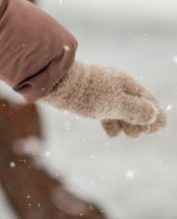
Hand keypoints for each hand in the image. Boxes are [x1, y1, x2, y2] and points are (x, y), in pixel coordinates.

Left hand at [42, 61, 168, 137]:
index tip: (163, 127)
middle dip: (141, 120)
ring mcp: (101, 92)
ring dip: (126, 123)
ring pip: (119, 110)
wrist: (55, 84)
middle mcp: (114, 85)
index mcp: (124, 83)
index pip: (146, 98)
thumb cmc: (88, 92)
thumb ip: (136, 110)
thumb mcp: (116, 103)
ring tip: (130, 135)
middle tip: (144, 133)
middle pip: (134, 104)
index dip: (156, 113)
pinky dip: (110, 123)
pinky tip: (112, 135)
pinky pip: (104, 111)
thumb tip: (153, 114)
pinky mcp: (87, 98)